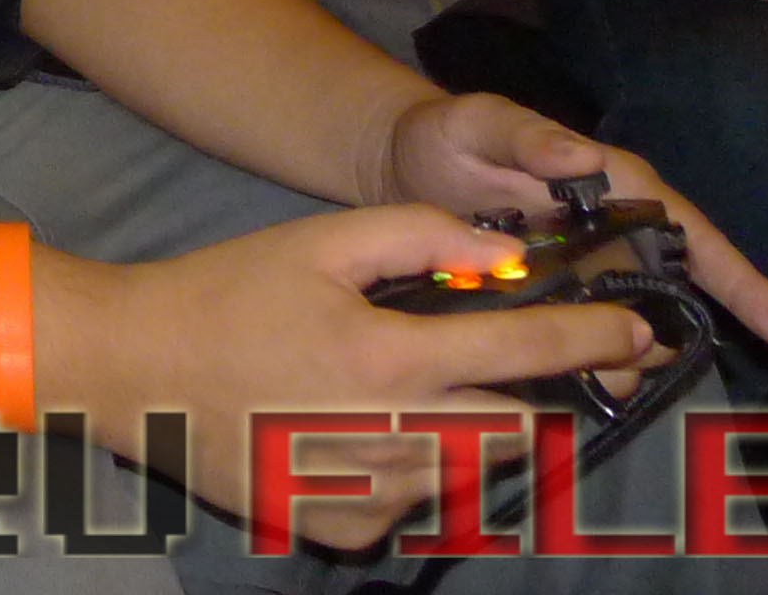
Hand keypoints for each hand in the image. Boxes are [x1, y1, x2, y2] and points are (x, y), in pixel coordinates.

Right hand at [60, 206, 655, 551]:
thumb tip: (501, 255)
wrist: (131, 369)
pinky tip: (370, 436)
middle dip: (541, 403)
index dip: (594, 340)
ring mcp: (366, 496)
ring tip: (425, 398)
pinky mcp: (340, 530)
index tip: (636, 333)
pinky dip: (417, 476)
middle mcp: (389, 438)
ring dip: (475, 438)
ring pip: (470, 475)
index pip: (527, 354)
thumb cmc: (226, 293)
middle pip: (520, 435)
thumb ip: (417, 236)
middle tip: (527, 374)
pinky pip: (415, 509)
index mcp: (388, 358)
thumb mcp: (317, 242)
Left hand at [372, 89, 767, 356]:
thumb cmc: (451, 134)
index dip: (745, 285)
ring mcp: (585, 271)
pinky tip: (571, 388)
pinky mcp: (549, 299)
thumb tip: (585, 153)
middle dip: (677, 335)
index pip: (697, 235)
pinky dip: (583, 361)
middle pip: (672, 294)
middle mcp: (614, 234)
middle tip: (651, 366)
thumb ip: (526, 133)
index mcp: (617, 187)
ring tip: (605, 382)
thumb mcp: (481, 120)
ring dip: (626, 357)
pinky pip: (581, 337)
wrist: (398, 163)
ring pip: (630, 325)